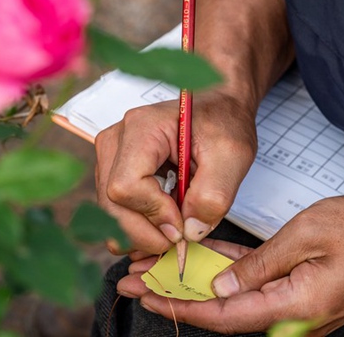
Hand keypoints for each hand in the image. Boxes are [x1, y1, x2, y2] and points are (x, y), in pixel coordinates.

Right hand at [95, 92, 258, 254]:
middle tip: (181, 237)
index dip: (154, 213)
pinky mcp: (114, 170)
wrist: (218, 106)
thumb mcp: (232, 156)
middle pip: (111, 204)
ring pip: (110, 212)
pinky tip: (163, 223)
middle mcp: (117, 139)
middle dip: (146, 232)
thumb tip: (189, 231)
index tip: (184, 222)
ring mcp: (111, 155)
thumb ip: (213, 196)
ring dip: (142, 231)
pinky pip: (114, 210)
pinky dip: (138, 225)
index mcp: (142, 127)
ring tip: (175, 226)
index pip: (126, 186)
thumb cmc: (223, 122)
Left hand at [117, 197, 343, 334]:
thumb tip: (220, 288)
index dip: (181, 306)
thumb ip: (261, 264)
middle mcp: (293, 317)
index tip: (145, 293)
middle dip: (177, 297)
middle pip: (222, 313)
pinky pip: (256, 287)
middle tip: (135, 279)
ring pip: (235, 302)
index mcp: (295, 307)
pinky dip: (227, 276)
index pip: (224, 316)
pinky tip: (203, 262)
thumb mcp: (310, 234)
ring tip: (158, 270)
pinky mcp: (301, 294)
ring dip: (197, 286)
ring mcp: (297, 308)